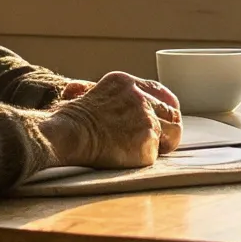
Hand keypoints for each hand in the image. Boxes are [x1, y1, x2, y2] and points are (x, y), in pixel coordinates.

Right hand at [40, 71, 182, 168]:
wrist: (67, 135)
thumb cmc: (67, 120)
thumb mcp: (81, 94)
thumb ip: (91, 90)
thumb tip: (77, 89)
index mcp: (126, 83)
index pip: (160, 92)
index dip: (166, 106)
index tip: (165, 117)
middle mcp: (141, 97)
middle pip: (172, 113)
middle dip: (168, 128)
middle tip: (160, 140)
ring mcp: (146, 119)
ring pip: (173, 133)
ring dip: (163, 143)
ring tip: (144, 149)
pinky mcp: (147, 142)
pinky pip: (155, 154)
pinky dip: (144, 158)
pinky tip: (127, 157)